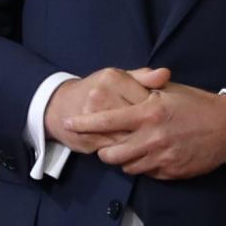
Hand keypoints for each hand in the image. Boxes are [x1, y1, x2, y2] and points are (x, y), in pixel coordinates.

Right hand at [45, 67, 170, 155]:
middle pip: (137, 119)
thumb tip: (166, 74)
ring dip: (140, 143)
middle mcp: (101, 96)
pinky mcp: (88, 138)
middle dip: (150, 129)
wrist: (59, 105)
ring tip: (149, 142)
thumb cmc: (98, 90)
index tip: (163, 116)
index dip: (157, 110)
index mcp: (113, 79)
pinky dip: (127, 152)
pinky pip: (116, 150)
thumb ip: (144, 77)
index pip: (145, 98)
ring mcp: (93, 119)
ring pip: (127, 137)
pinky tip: (135, 150)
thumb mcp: (119, 78)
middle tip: (158, 132)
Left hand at [66, 78, 225, 181]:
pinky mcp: (170, 172)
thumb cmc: (197, 104)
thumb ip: (143, 93)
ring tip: (128, 149)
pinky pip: (146, 173)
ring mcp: (161, 157)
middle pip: (110, 153)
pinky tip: (149, 156)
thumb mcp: (169, 91)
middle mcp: (151, 137)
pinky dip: (143, 166)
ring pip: (127, 166)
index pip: (106, 121)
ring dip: (123, 159)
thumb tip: (119, 95)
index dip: (84, 124)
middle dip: (102, 150)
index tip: (69, 123)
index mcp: (149, 113)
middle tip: (103, 144)